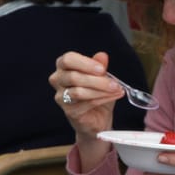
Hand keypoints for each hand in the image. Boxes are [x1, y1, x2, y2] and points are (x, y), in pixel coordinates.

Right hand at [50, 51, 124, 166]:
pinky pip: (87, 103)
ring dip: (101, 90)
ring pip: (79, 92)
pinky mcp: (69, 111)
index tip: (101, 68)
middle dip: (97, 80)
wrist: (97, 118)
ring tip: (116, 89)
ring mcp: (61, 97)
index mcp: (63, 67)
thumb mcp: (101, 76)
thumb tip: (102, 56)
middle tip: (114, 82)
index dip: (85, 63)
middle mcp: (58, 80)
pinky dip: (103, 99)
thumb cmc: (96, 94)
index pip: (68, 59)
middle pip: (73, 77)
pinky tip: (113, 96)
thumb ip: (99, 66)